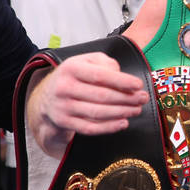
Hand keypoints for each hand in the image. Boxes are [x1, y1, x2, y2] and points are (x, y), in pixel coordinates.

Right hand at [26, 53, 146, 157]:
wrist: (46, 96)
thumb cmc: (74, 76)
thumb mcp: (86, 61)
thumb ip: (105, 63)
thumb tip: (121, 77)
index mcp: (71, 68)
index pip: (100, 75)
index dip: (122, 81)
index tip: (138, 85)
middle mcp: (65, 87)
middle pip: (102, 96)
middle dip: (127, 98)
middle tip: (143, 98)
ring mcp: (63, 107)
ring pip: (98, 113)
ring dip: (122, 112)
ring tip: (137, 109)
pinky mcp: (65, 122)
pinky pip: (90, 128)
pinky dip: (109, 127)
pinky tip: (123, 123)